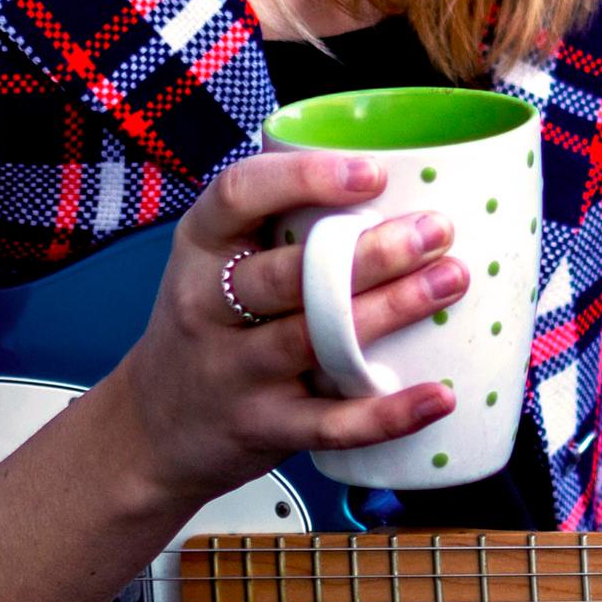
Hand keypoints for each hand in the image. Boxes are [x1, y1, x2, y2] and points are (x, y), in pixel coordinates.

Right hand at [101, 150, 462, 509]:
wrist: (151, 429)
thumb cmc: (207, 330)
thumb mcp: (213, 267)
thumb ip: (278, 230)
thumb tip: (392, 183)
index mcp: (200, 248)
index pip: (238, 195)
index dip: (304, 178)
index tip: (372, 172)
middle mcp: (208, 306)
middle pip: (291, 273)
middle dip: (371, 251)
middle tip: (436, 230)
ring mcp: (233, 371)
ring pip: (315, 338)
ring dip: (391, 309)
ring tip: (450, 282)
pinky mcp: (262, 427)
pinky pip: (331, 423)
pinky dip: (388, 413)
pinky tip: (439, 396)